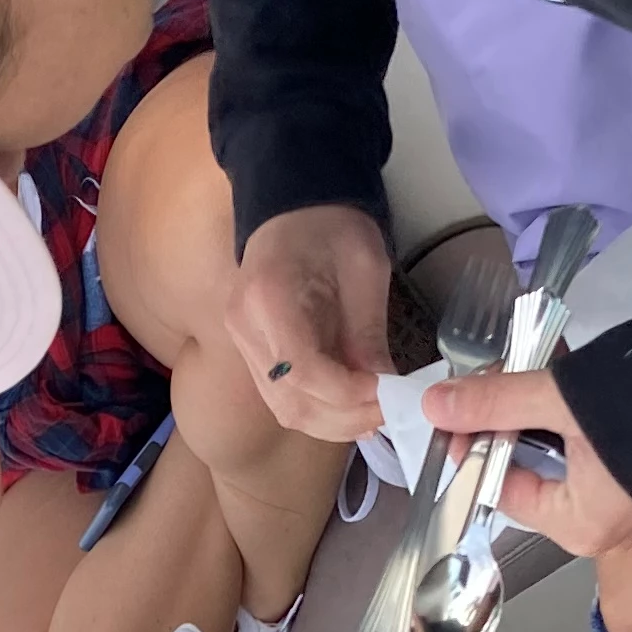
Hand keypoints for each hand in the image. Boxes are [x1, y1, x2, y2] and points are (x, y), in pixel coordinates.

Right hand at [224, 204, 392, 441]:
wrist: (295, 209)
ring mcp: (243, 343)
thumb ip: (369, 332)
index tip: (386, 392)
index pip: (301, 369)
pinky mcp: (253, 353)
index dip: (346, 394)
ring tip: (375, 412)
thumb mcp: (365, 269)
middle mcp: (245, 327)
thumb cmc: (331, 227)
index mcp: (269, 296)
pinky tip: (353, 406)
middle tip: (388, 411)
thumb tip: (386, 388)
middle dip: (344, 418)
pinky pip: (285, 398)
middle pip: (289, 402)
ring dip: (334, 422)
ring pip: (285, 409)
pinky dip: (322, 410)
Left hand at [418, 366, 631, 562]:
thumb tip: (436, 406)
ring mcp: (631, 499)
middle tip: (496, 382)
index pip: (504, 493)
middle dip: (509, 429)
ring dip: (540, 418)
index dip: (476, 448)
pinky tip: (565, 383)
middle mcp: (605, 526)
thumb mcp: (558, 398)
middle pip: (532, 478)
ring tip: (529, 375)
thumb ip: (495, 403)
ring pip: (561, 460)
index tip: (459, 408)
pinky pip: (593, 451)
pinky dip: (572, 420)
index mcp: (580, 526)